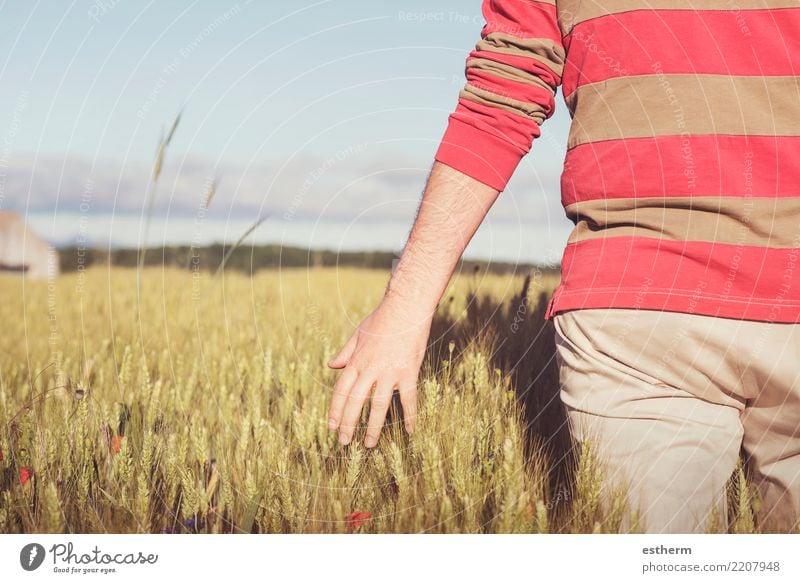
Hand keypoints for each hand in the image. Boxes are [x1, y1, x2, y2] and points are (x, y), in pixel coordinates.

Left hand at [326, 299, 431, 447]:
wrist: (406, 307)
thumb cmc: (382, 318)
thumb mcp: (358, 333)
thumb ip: (345, 352)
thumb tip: (331, 365)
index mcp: (356, 361)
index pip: (341, 391)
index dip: (336, 410)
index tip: (332, 427)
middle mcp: (370, 369)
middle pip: (356, 402)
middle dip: (348, 424)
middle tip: (344, 442)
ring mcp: (390, 372)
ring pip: (379, 405)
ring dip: (373, 427)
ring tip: (369, 444)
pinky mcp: (409, 372)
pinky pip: (409, 399)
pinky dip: (409, 416)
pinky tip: (408, 431)